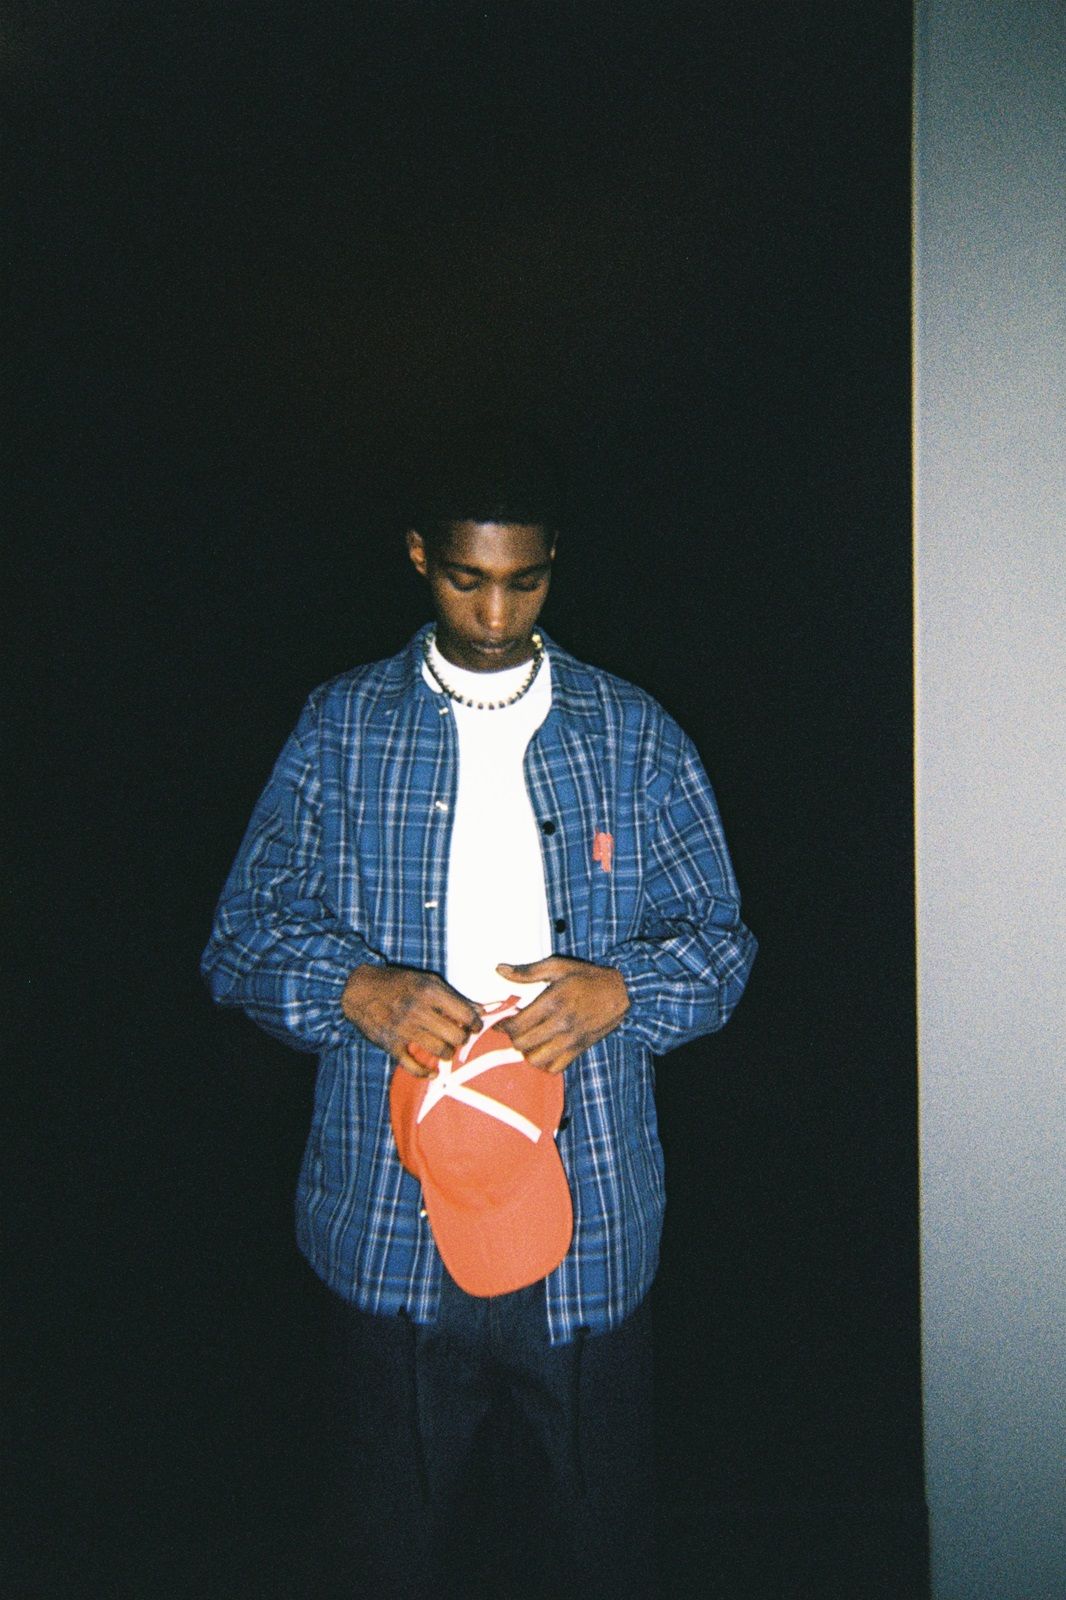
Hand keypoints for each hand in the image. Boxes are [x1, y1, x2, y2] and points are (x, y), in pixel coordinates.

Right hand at [341, 965, 480, 1077]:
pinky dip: (426, 1073)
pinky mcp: (391, 1045)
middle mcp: (418, 1010)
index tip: (475, 1027)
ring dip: (447, 1053)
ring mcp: (404, 1029)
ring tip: (445, 1049)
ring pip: (440, 1051)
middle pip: (456, 1036)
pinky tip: (432, 1072)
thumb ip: (454, 996)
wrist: (359, 989)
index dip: (475, 1023)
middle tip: (458, 1037)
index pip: (465, 1013)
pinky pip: (414, 1067)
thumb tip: (482, 1009)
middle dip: (461, 1039)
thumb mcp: (427, 981)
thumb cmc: (397, 983)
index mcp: (430, 991)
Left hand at [494, 957, 629, 1074]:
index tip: (503, 1022)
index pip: (517, 1025)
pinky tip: (544, 1050)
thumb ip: (527, 972)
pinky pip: (555, 1068)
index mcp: (552, 1001)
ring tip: (530, 1041)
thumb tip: (500, 970)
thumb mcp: (557, 967)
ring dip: (528, 1052)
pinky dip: (545, 1063)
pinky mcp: (579, 1049)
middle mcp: (560, 1023)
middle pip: (523, 1044)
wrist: (620, 992)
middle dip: (514, 1038)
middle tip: (516, 1030)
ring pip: (536, 1060)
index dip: (504, 1026)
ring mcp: (570, 1039)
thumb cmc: (587, 977)